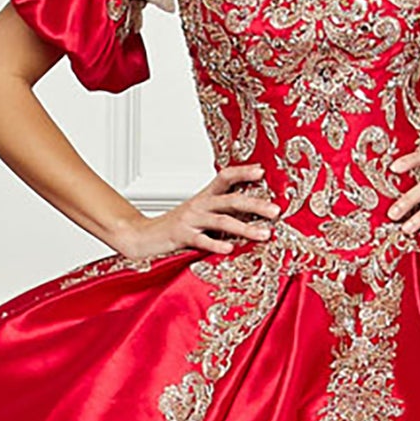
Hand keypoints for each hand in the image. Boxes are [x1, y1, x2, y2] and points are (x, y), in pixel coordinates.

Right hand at [113, 162, 281, 263]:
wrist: (143, 236)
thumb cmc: (176, 227)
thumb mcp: (199, 213)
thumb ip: (221, 210)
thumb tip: (253, 210)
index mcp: (205, 197)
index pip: (225, 177)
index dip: (243, 173)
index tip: (262, 172)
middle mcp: (199, 205)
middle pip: (230, 200)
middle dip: (255, 205)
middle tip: (276, 211)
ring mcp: (190, 220)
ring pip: (221, 220)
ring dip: (245, 227)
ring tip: (263, 234)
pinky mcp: (181, 237)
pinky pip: (201, 240)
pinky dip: (216, 243)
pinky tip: (230, 248)